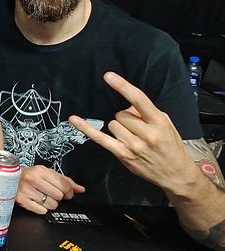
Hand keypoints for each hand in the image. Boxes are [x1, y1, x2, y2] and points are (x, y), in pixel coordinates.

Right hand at [16, 165, 84, 214]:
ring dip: (50, 204)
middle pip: (59, 197)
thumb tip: (80, 189)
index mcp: (41, 171)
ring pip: (52, 205)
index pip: (65, 186)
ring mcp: (26, 191)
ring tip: (42, 197)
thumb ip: (65, 180)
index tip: (66, 193)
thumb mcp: (47, 173)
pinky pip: (42, 211)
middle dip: (58, 197)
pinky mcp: (22, 201)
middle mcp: (33, 180)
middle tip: (51, 193)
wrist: (8, 178)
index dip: (69, 192)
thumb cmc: (29, 175)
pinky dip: (42, 208)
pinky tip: (36, 201)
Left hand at [69, 71, 194, 190]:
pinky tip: (75, 120)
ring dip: (119, 128)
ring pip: (112, 124)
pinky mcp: (123, 154)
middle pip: (121, 114)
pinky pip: (99, 138)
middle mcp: (147, 133)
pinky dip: (86, 128)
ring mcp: (134, 145)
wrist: (175, 173)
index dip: (123, 86)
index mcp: (159, 122)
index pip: (139, 100)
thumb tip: (127, 103)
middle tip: (138, 129)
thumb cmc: (170, 146)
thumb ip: (146, 112)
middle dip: (126, 118)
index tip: (109, 77)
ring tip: (133, 137)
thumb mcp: (165, 124)